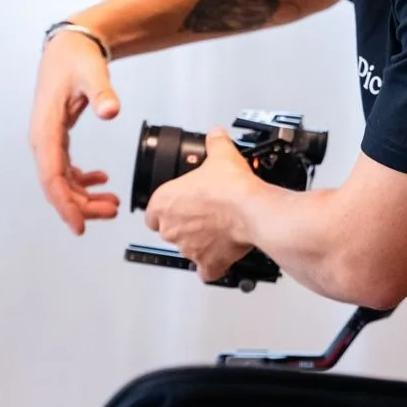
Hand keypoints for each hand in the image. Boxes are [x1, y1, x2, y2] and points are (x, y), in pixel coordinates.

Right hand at [29, 32, 120, 234]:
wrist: (69, 47)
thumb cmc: (76, 59)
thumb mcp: (92, 73)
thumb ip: (102, 92)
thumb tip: (110, 111)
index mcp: (45, 130)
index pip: (52, 177)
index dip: (65, 204)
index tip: (79, 225)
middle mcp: (42, 140)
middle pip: (57, 185)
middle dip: (81, 205)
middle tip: (111, 213)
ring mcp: (48, 140)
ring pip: (62, 181)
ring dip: (84, 196)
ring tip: (112, 204)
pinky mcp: (57, 138)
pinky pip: (66, 170)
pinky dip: (82, 181)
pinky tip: (102, 181)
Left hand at [144, 128, 257, 281]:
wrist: (254, 210)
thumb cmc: (232, 187)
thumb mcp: (221, 154)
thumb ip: (214, 142)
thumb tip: (216, 136)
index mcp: (163, 203)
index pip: (152, 213)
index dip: (168, 208)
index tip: (182, 204)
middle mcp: (171, 229)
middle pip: (169, 231)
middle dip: (186, 225)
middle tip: (206, 213)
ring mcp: (188, 249)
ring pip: (188, 250)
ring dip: (200, 243)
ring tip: (220, 228)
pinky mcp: (207, 264)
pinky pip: (206, 270)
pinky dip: (213, 265)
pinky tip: (222, 253)